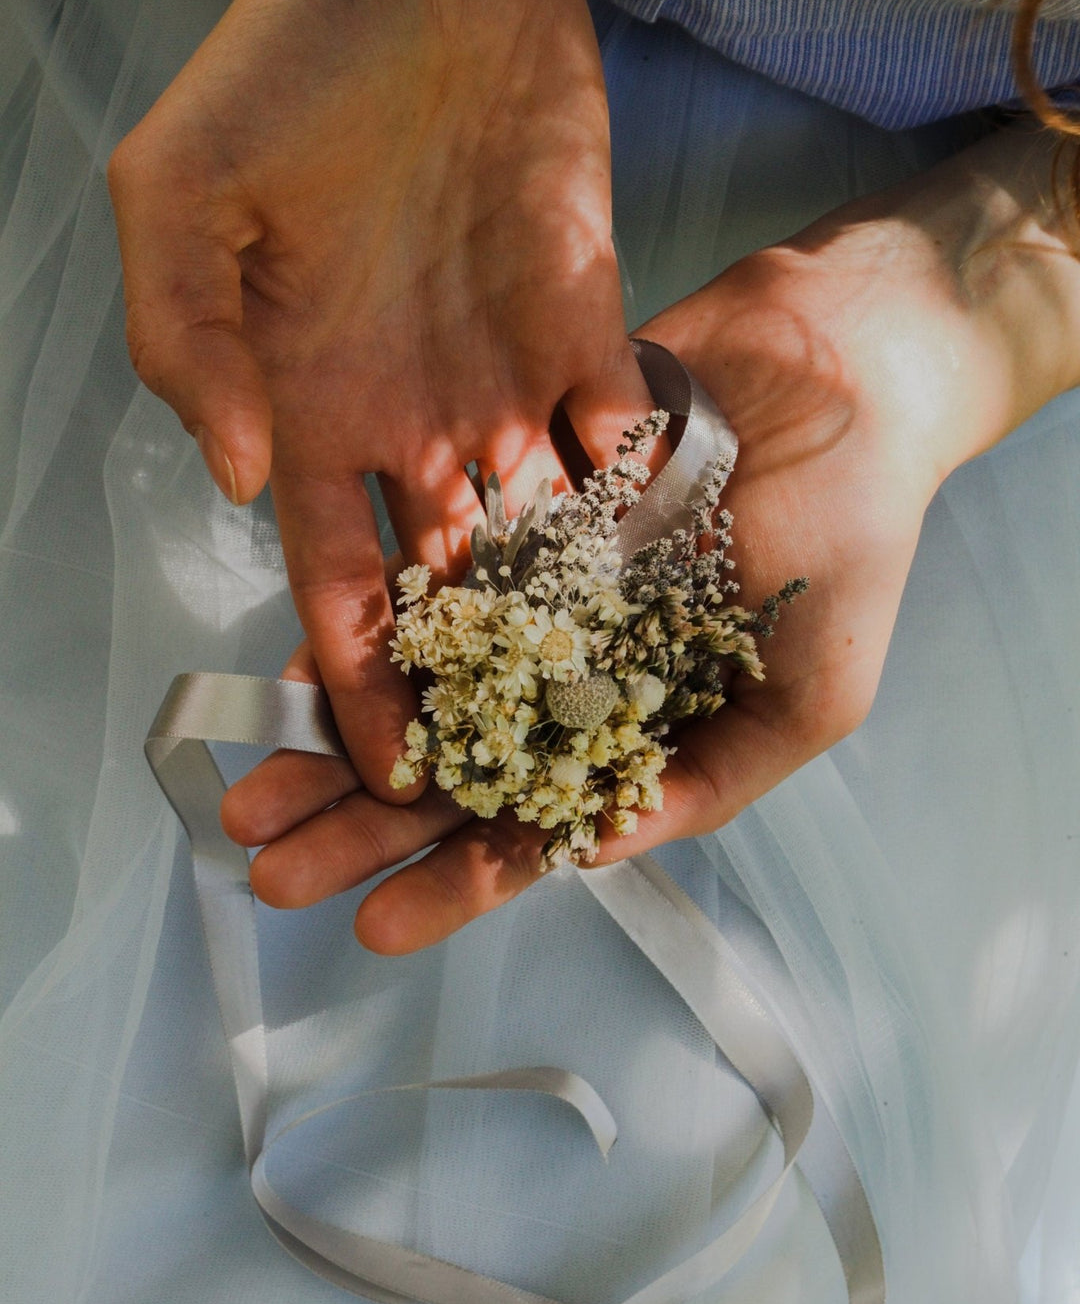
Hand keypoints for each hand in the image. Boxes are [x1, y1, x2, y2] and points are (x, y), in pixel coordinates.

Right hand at [108, 0, 649, 795]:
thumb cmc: (282, 70)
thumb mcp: (183, 201)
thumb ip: (189, 344)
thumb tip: (245, 483)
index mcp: (311, 413)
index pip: (336, 585)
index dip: (361, 682)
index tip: (393, 771)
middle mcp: (408, 423)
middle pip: (443, 594)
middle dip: (469, 690)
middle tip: (507, 782)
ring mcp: (502, 383)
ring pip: (538, 541)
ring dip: (565, 627)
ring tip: (607, 720)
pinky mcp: (586, 333)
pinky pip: (619, 446)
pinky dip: (640, 515)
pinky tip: (675, 593)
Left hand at [221, 125, 1079, 950]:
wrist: (838, 376)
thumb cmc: (853, 545)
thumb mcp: (811, 694)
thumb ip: (711, 779)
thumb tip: (593, 849)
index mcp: (639, 741)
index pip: (536, 831)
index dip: (456, 883)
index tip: (375, 927)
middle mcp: (570, 687)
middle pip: (450, 773)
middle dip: (360, 830)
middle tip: (271, 871)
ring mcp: (532, 610)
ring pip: (416, 692)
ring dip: (333, 747)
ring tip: (250, 792)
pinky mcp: (507, 528)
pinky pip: (420, 587)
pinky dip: (361, 633)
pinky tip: (298, 675)